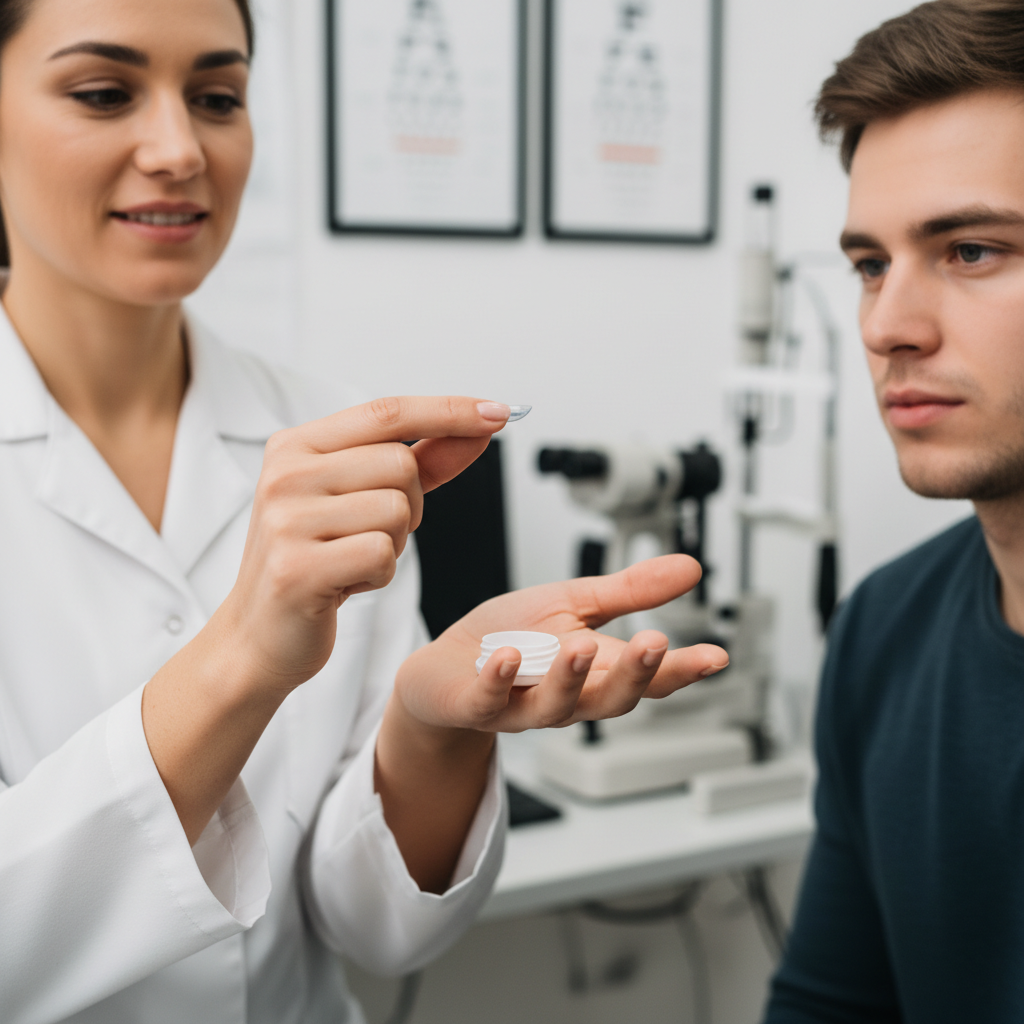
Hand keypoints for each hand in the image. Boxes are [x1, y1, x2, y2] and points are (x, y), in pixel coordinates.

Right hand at [214, 396, 512, 697]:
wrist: (259, 633)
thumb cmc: (314, 560)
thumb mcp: (359, 500)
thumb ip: (422, 462)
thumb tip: (478, 429)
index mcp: (296, 446)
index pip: (388, 412)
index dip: (449, 410)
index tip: (500, 411)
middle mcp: (285, 473)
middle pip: (401, 465)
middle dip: (410, 505)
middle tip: (371, 533)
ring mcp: (286, 520)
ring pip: (396, 510)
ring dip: (393, 544)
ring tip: (352, 559)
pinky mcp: (297, 567)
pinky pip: (382, 554)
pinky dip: (380, 574)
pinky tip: (347, 583)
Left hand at [394, 554, 729, 732]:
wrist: (443, 669)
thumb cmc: (512, 636)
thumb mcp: (575, 604)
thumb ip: (630, 592)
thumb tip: (691, 568)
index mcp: (595, 669)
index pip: (647, 676)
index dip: (682, 669)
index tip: (715, 657)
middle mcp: (566, 695)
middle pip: (611, 698)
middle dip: (635, 675)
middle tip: (655, 643)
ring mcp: (521, 706)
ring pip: (555, 706)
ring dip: (571, 679)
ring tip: (583, 646)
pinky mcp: (476, 706)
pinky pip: (490, 701)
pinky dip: (500, 680)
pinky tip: (508, 656)